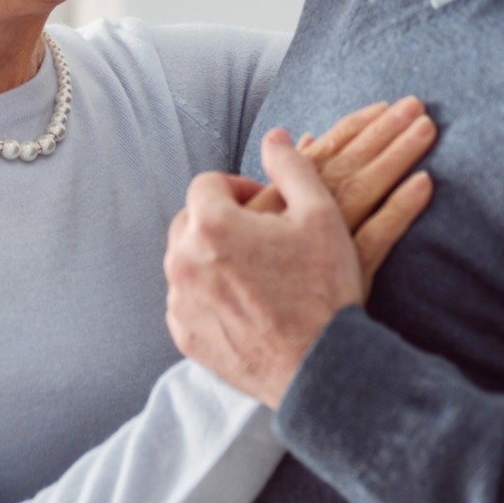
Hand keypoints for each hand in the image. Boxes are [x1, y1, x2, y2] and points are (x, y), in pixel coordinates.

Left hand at [165, 114, 433, 407]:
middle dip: (221, 219)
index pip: (209, 183)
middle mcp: (182, 260)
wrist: (322, 366)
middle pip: (191, 219)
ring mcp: (180, 302)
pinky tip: (245, 302)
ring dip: (212, 255)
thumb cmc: (323, 287)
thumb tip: (274, 135)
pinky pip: (186, 299)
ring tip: (255, 269)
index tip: (265, 205)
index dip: (238, 188)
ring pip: (186, 259)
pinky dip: (207, 294)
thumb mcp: (320, 214)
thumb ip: (292, 165)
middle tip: (261, 236)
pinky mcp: (184, 336)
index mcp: (211, 224)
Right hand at [249, 97, 435, 287]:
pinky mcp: (349, 276)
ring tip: (426, 126)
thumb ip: (281, 181)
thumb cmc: (256, 285)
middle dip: (383, 129)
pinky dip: (401, 209)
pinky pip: (379, 237)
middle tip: (417, 102)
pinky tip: (426, 183)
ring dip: (397, 154)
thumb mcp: (256, 224)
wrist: (266, 348)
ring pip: (366, 188)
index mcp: (281, 200)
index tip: (382, 107)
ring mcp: (327, 245)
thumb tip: (296, 137)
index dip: (353, 126)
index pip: (324, 151)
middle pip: (350, 161)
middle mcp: (304, 215)